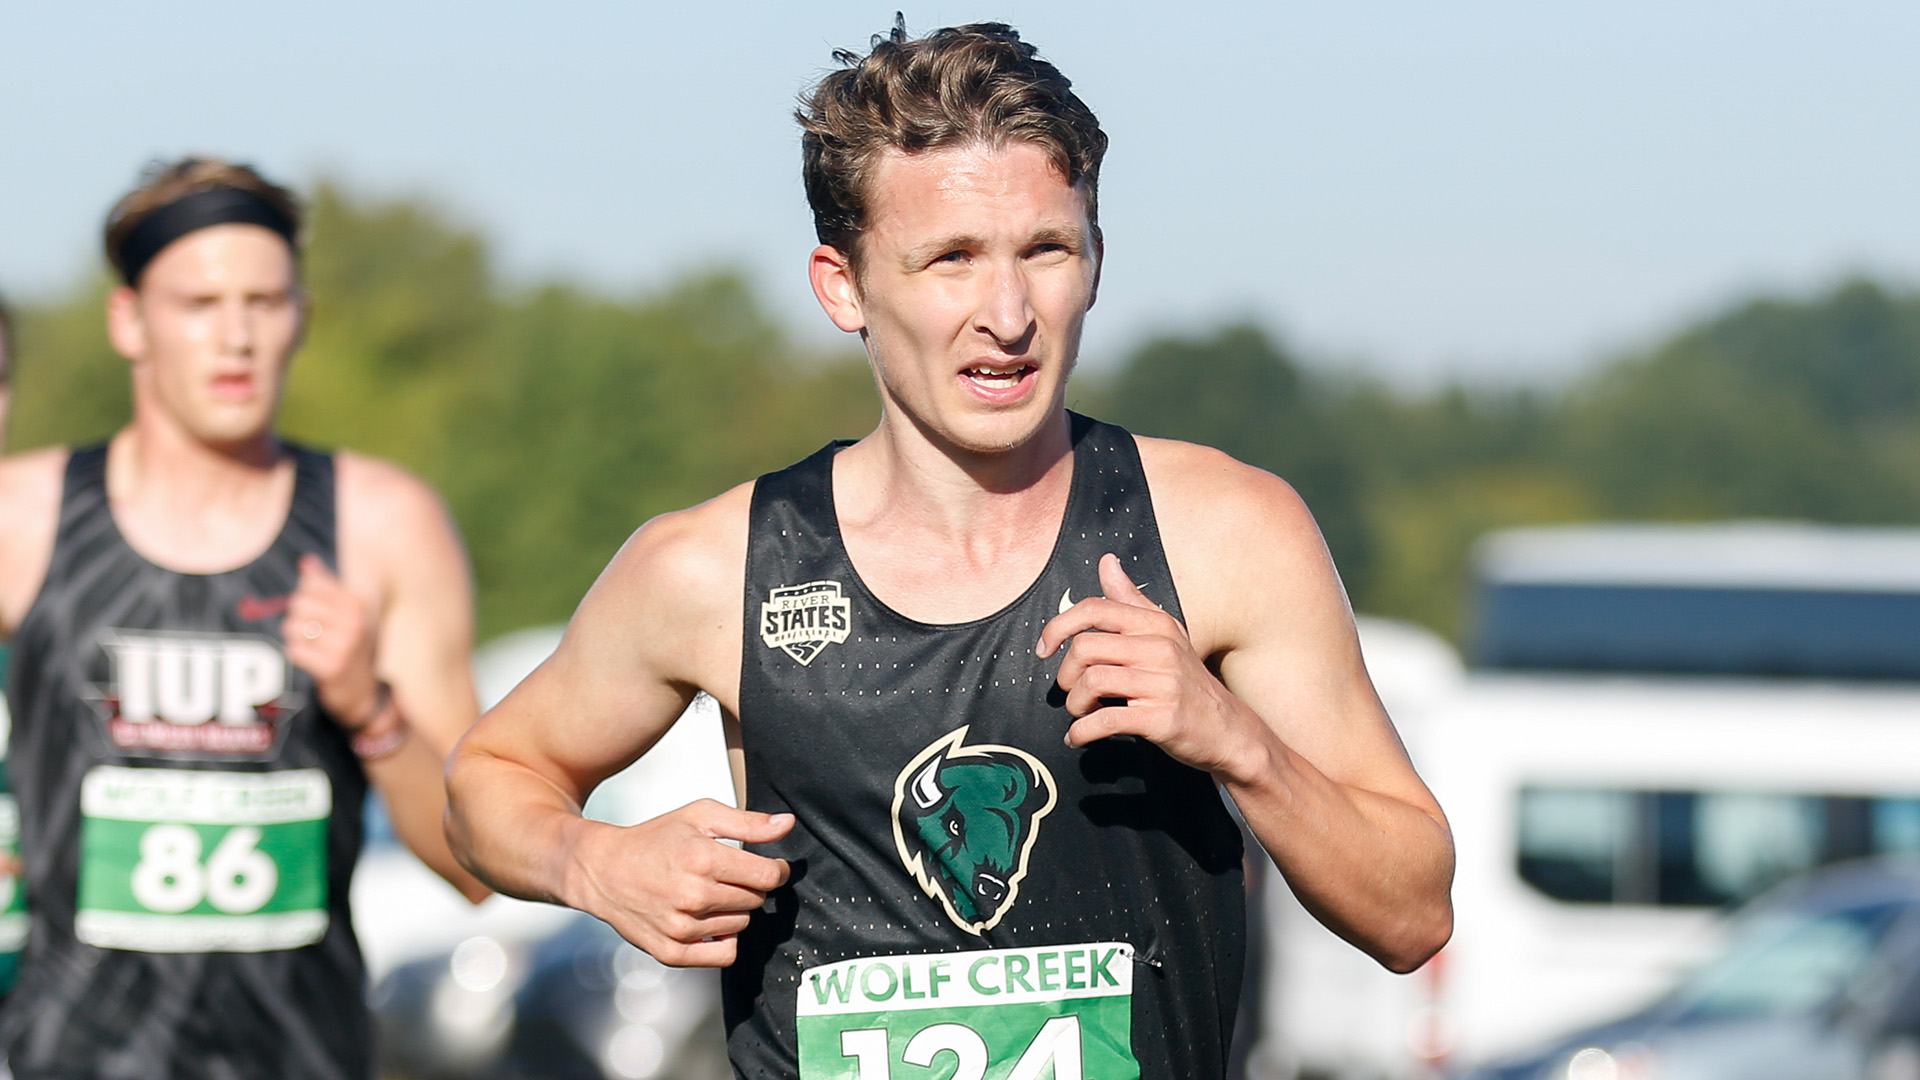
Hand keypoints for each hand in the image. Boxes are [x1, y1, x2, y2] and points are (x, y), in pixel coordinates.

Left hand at [282, 555, 382, 726]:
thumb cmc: (351, 644)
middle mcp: (356, 621)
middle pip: (298, 604)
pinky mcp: (332, 667)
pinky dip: (298, 655)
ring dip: (296, 638)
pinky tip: (313, 660)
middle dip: (298, 618)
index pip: (311, 584)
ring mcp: (345, 645)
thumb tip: (306, 562)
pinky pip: (294, 651)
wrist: (364, 691)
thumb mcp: (346, 612)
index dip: (305, 597)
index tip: (319, 612)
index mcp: (359, 603)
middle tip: (315, 633)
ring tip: (314, 646)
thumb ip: (326, 585)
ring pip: (292, 628)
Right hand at [572, 799, 793, 967]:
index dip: (776, 870)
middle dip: (749, 886)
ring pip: (742, 924)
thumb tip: (787, 825)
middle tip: (726, 875)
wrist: (603, 870)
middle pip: (756, 900)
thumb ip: (748, 822)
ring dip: (735, 910)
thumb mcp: (699, 816)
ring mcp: (681, 928)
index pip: (768, 876)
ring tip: (709, 894)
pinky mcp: (672, 952)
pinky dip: (724, 938)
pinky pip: (725, 954)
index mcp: (703, 858)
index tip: (769, 866)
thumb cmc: (655, 839)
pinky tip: (708, 920)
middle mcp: (693, 896)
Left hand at [1037, 553, 1268, 781]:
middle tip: (1072, 690)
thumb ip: (1130, 599)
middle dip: (1066, 673)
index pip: (1095, 609)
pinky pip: (1105, 721)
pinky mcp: (1162, 719)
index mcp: (1156, 624)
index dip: (1058, 626)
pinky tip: (1078, 736)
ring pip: (1092, 682)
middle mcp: (1161, 648)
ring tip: (1082, 713)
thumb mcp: (1165, 634)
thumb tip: (1106, 562)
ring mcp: (1163, 684)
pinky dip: (1082, 732)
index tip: (1044, 648)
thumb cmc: (1188, 682)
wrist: (1229, 730)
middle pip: (1085, 647)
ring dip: (1075, 704)